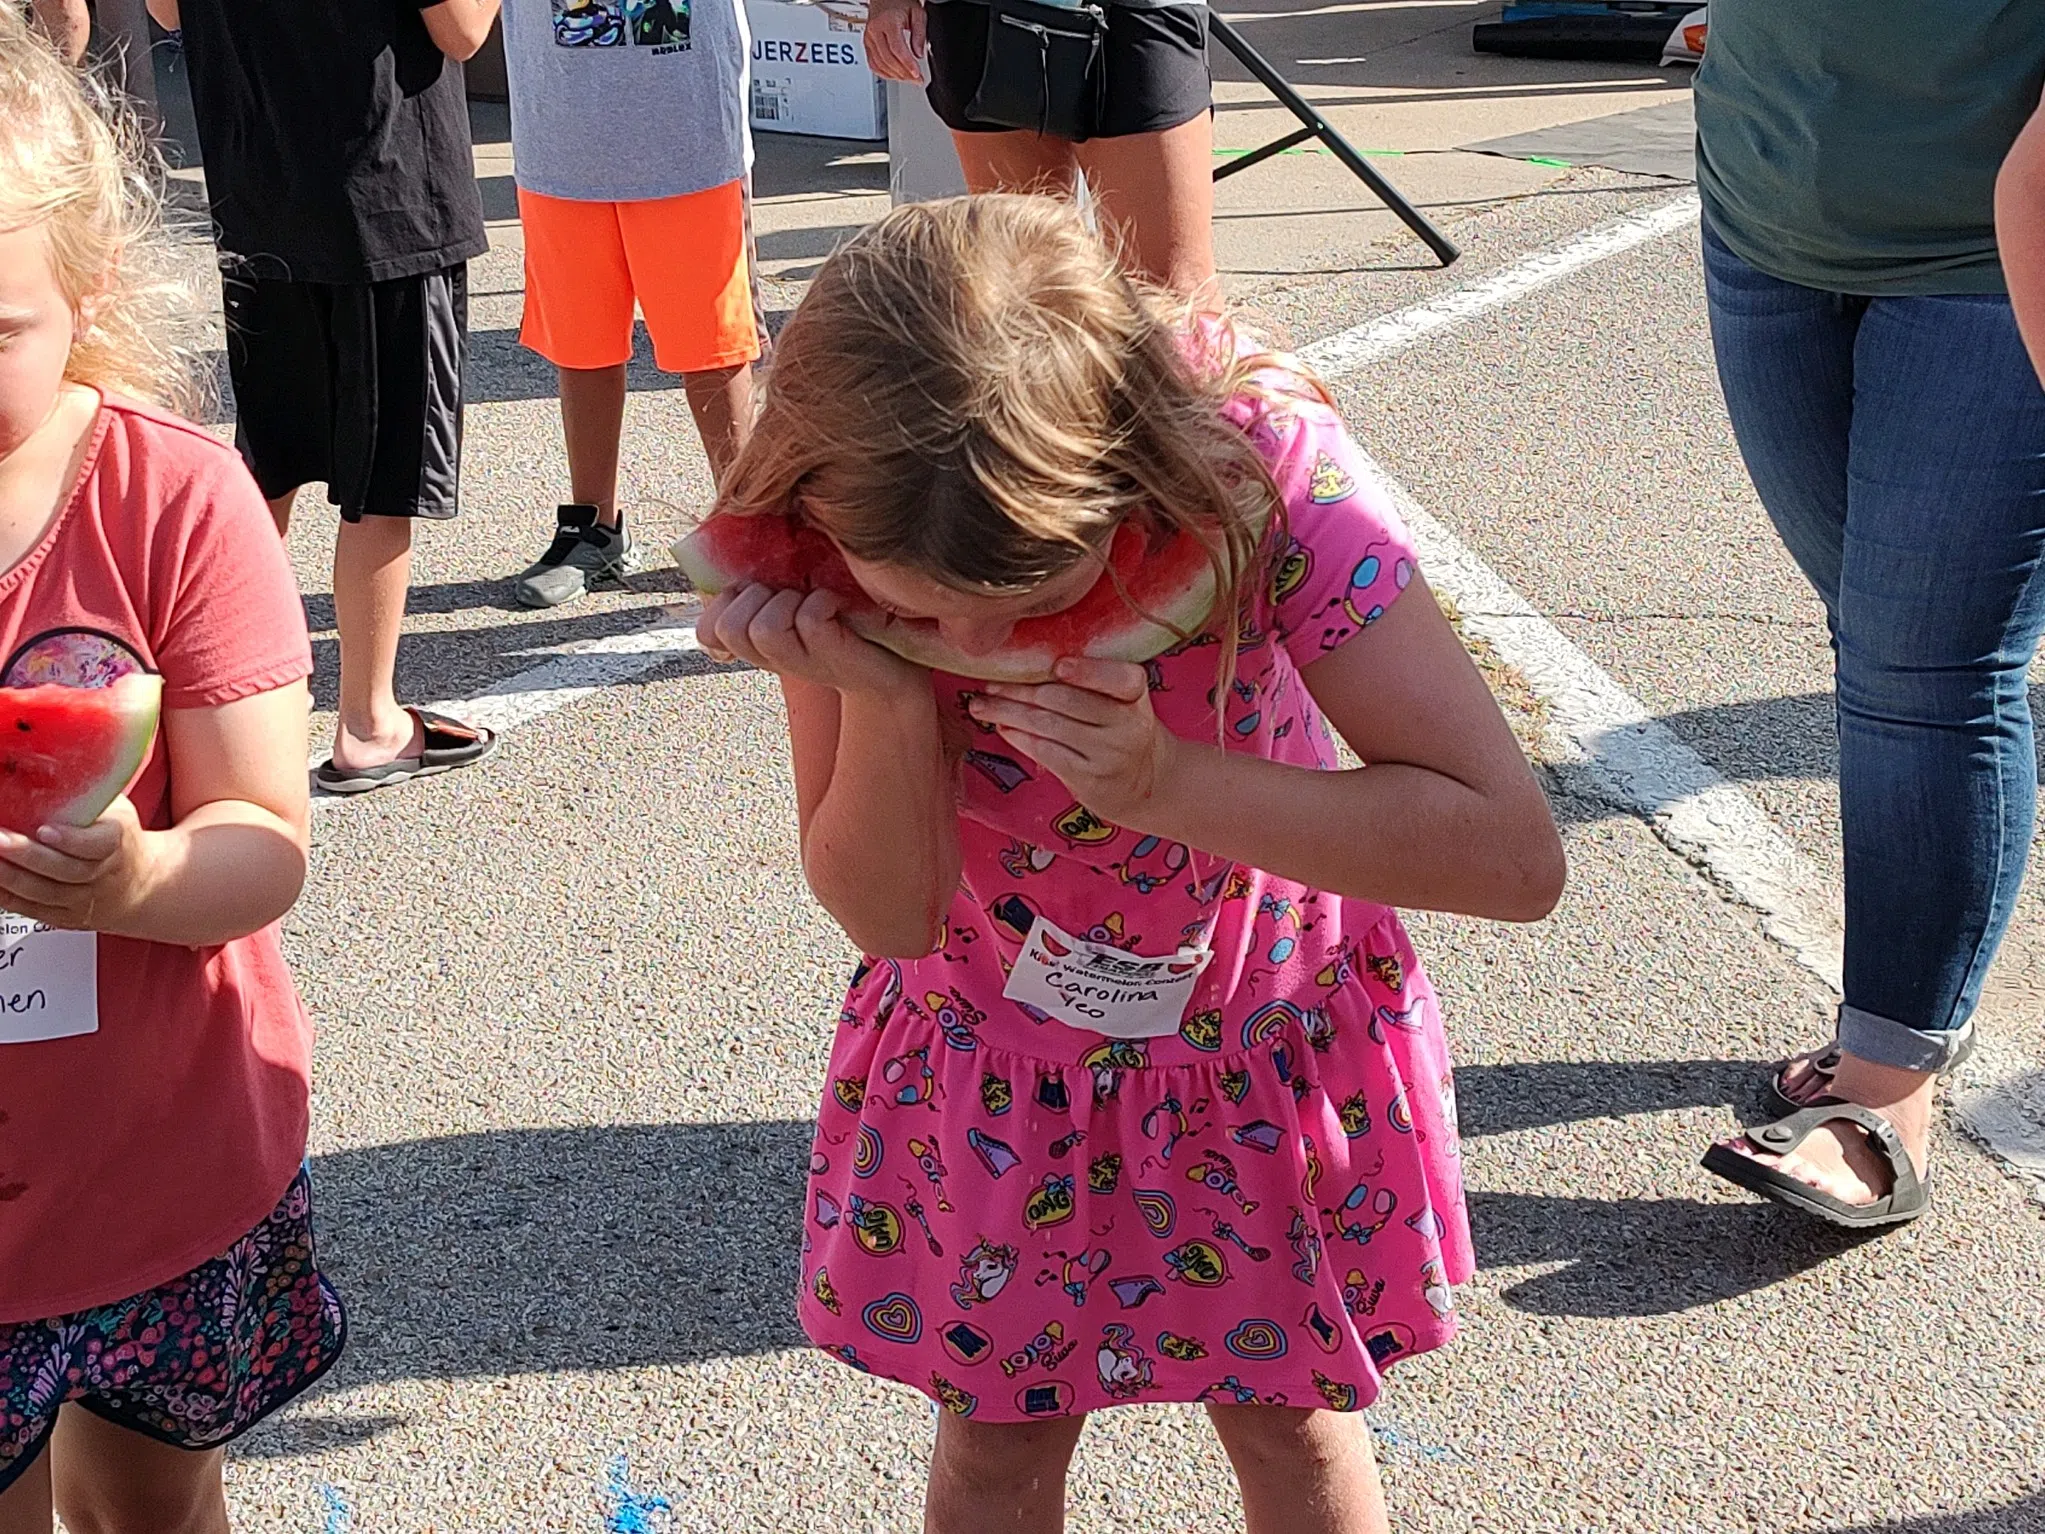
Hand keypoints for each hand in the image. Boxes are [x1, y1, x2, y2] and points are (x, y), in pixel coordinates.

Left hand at [0, 797, 155, 932]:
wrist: (142, 881)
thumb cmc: (119, 836)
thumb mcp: (116, 810)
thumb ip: (88, 793)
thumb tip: (49, 757)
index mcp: (117, 844)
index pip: (97, 846)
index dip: (71, 840)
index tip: (45, 829)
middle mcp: (101, 876)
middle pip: (63, 870)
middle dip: (25, 855)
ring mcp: (83, 900)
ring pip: (43, 892)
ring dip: (9, 876)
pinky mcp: (64, 916)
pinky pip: (30, 908)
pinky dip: (6, 895)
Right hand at [700, 583, 926, 697]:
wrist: (892, 670)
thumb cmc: (842, 625)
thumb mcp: (793, 603)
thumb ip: (762, 584)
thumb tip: (732, 543)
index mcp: (755, 644)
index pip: (707, 631)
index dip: (724, 604)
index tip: (761, 596)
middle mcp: (770, 658)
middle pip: (728, 626)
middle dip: (758, 597)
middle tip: (793, 598)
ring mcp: (798, 663)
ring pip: (762, 628)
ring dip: (787, 603)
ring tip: (812, 603)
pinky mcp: (829, 657)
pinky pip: (807, 618)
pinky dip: (822, 601)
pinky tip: (837, 605)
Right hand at [863, 0, 926, 80]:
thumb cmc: (900, 2)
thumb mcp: (917, 12)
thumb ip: (920, 33)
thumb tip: (919, 54)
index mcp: (887, 21)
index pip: (896, 49)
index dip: (907, 64)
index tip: (917, 74)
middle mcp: (875, 30)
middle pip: (888, 59)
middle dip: (904, 73)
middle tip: (917, 79)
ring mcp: (868, 38)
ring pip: (880, 64)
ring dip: (895, 76)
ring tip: (909, 79)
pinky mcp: (866, 44)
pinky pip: (873, 64)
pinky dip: (884, 74)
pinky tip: (895, 76)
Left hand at [967, 657, 1183, 826]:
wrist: (1145, 781)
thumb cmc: (1120, 728)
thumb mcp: (1122, 701)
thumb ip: (1091, 682)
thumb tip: (1028, 662)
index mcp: (1136, 696)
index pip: (1120, 679)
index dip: (1088, 672)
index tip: (1057, 665)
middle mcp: (1127, 725)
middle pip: (1066, 700)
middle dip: (1021, 690)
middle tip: (990, 683)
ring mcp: (1108, 754)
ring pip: (1049, 726)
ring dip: (1009, 712)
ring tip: (981, 705)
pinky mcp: (1089, 779)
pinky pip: (1046, 752)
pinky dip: (1019, 737)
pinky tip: (1002, 726)